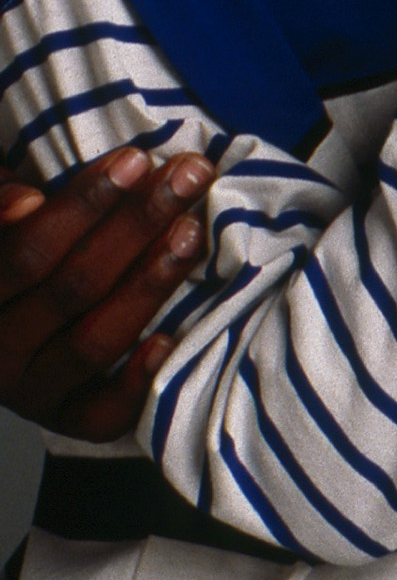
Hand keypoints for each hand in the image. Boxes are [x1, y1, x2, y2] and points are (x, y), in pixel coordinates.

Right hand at [0, 143, 215, 437]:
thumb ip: (2, 200)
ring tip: (193, 231)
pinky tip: (170, 340)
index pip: (25, 253)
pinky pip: (100, 415)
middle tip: (189, 177)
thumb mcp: (6, 211)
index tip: (137, 159)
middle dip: (136, 225)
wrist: (17, 318)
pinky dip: (136, 383)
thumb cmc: (23, 245)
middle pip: (70, 289)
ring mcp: (27, 390)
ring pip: (92, 341)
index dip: (82, 205)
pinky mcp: (65, 420)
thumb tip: (26, 204)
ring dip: (150, 284)